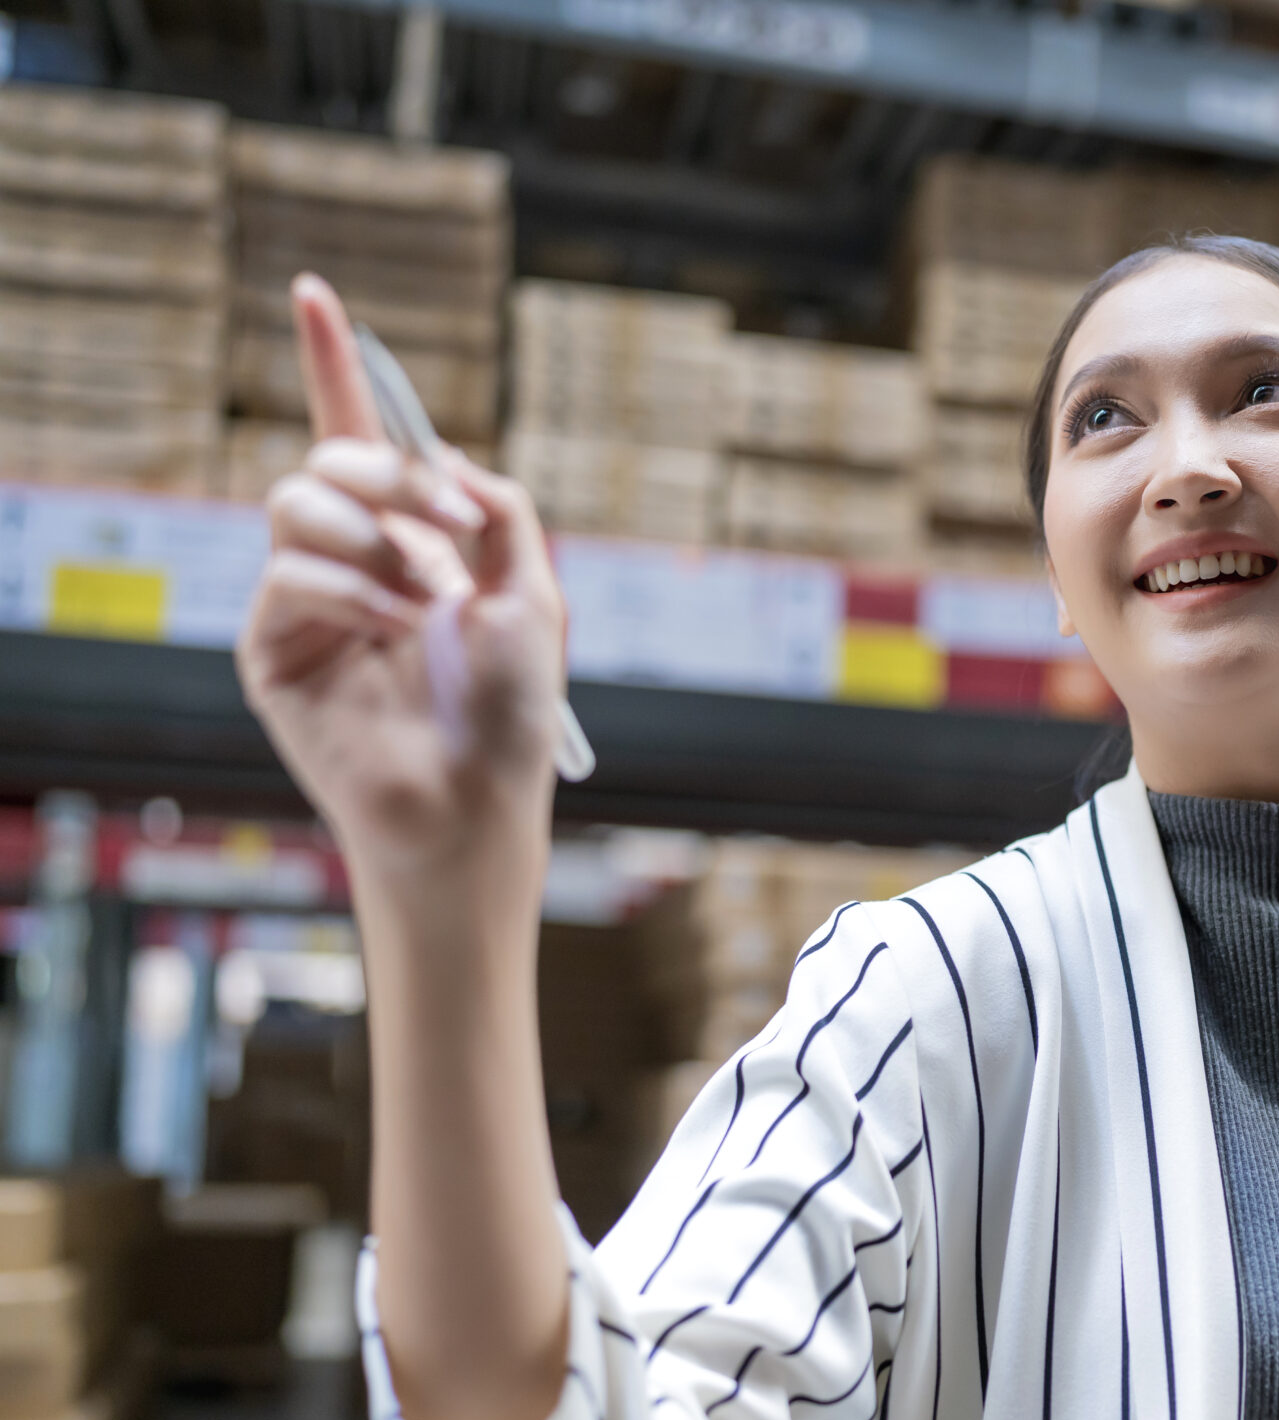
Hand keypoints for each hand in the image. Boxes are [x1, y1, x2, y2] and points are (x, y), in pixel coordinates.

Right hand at [238, 274, 565, 883]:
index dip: (336, 362)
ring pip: (300, 504)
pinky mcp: (274, 649)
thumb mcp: (536, 593)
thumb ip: (500, 510)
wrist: (476, 801)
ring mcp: (309, 600)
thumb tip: (446, 460)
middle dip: (392, 476)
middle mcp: (355, 558)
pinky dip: (354, 594)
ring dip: (376, 540)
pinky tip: (395, 634)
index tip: (314, 291)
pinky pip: (292, 576)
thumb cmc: (510, 712)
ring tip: (426, 603)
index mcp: (417, 538)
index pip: (364, 432)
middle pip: (334, 456)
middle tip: (449, 529)